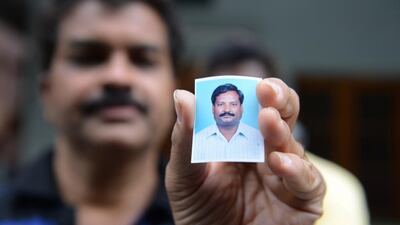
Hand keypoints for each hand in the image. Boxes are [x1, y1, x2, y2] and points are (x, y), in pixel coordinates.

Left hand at [166, 78, 325, 224]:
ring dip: (282, 131)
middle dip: (279, 98)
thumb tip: (181, 95)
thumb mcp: (184, 175)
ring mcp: (286, 176)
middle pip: (282, 116)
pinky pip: (310, 181)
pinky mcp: (302, 201)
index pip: (252, 108)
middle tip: (267, 91)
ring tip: (268, 121)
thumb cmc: (197, 212)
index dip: (253, 92)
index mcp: (240, 142)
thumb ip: (184, 138)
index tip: (247, 84)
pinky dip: (298, 169)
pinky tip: (279, 162)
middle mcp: (266, 153)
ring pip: (295, 144)